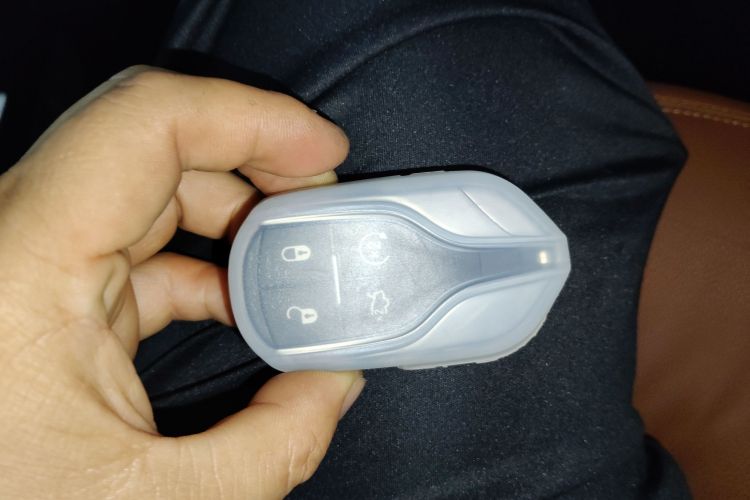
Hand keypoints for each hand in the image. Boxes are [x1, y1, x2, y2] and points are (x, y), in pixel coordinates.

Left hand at [0, 67, 363, 498]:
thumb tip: (335, 387)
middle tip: (324, 204)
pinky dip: (203, 262)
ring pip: (147, 191)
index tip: (321, 150)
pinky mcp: (43, 294)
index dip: (250, 117)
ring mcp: (28, 265)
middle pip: (155, 147)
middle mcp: (15, 245)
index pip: (144, 124)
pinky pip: (135, 246)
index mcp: (23, 270)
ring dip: (234, 216)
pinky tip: (247, 304)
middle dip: (256, 163)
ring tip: (297, 260)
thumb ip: (271, 446)